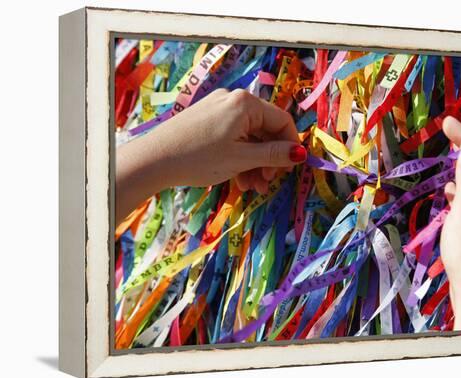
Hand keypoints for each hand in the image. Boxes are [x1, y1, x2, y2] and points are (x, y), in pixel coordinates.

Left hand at [116, 89, 305, 223]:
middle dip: (269, 159)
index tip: (290, 169)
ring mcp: (217, 109)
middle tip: (267, 183)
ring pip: (248, 137)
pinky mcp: (206, 120)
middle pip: (265, 130)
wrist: (153, 160)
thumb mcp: (242, 159)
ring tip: (251, 187)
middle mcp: (233, 100)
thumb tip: (301, 153)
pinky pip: (232, 137)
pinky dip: (238, 157)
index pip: (282, 121)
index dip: (290, 146)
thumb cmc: (199, 158)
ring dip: (254, 162)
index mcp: (246, 103)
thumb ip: (274, 155)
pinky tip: (238, 179)